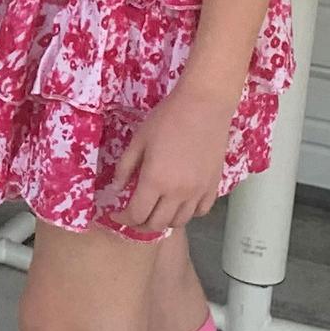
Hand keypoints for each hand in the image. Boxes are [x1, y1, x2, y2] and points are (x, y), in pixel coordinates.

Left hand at [103, 83, 239, 237]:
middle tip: (133, 215)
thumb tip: (117, 189)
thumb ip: (125, 168)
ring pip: (180, 222)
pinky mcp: (214, 186)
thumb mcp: (138, 140)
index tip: (115, 214)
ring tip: (155, 210)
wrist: (204, 106)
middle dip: (141, 224)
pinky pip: (201, 212)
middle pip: (157, 224)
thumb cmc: (167, 119)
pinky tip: (179, 204)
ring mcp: (198, 192)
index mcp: (155, 180)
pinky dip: (187, 214)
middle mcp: (178, 193)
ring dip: (164, 221)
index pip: (137, 214)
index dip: (123, 218)